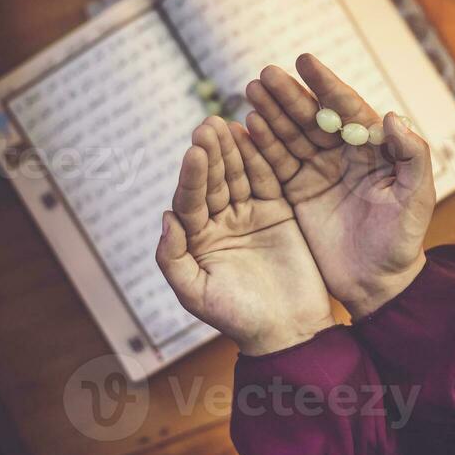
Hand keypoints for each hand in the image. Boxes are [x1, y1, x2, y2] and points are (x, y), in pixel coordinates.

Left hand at [156, 115, 333, 355]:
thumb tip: (165, 218)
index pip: (190, 200)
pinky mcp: (278, 210)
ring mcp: (249, 213)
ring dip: (233, 150)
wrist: (289, 330)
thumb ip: (174, 259)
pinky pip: (268, 179)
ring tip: (228, 123)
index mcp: (196, 239)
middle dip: (210, 153)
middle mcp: (219, 221)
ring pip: (238, 175)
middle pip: (213, 180)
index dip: (192, 177)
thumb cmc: (239, 318)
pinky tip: (256, 135)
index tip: (195, 152)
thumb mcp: (197, 295)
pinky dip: (262, 158)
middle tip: (208, 125)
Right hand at [245, 55, 435, 319]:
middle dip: (289, 95)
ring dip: (270, 113)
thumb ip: (412, 156)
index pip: (347, 108)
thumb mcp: (417, 198)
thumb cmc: (404, 240)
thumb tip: (393, 116)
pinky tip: (244, 128)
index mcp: (373, 148)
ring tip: (250, 92)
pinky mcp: (297, 192)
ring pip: (290, 135)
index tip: (305, 61)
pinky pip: (275, 164)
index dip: (326, 85)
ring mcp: (318, 172)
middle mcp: (343, 154)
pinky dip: (260, 146)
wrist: (379, 284)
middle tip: (265, 75)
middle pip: (313, 117)